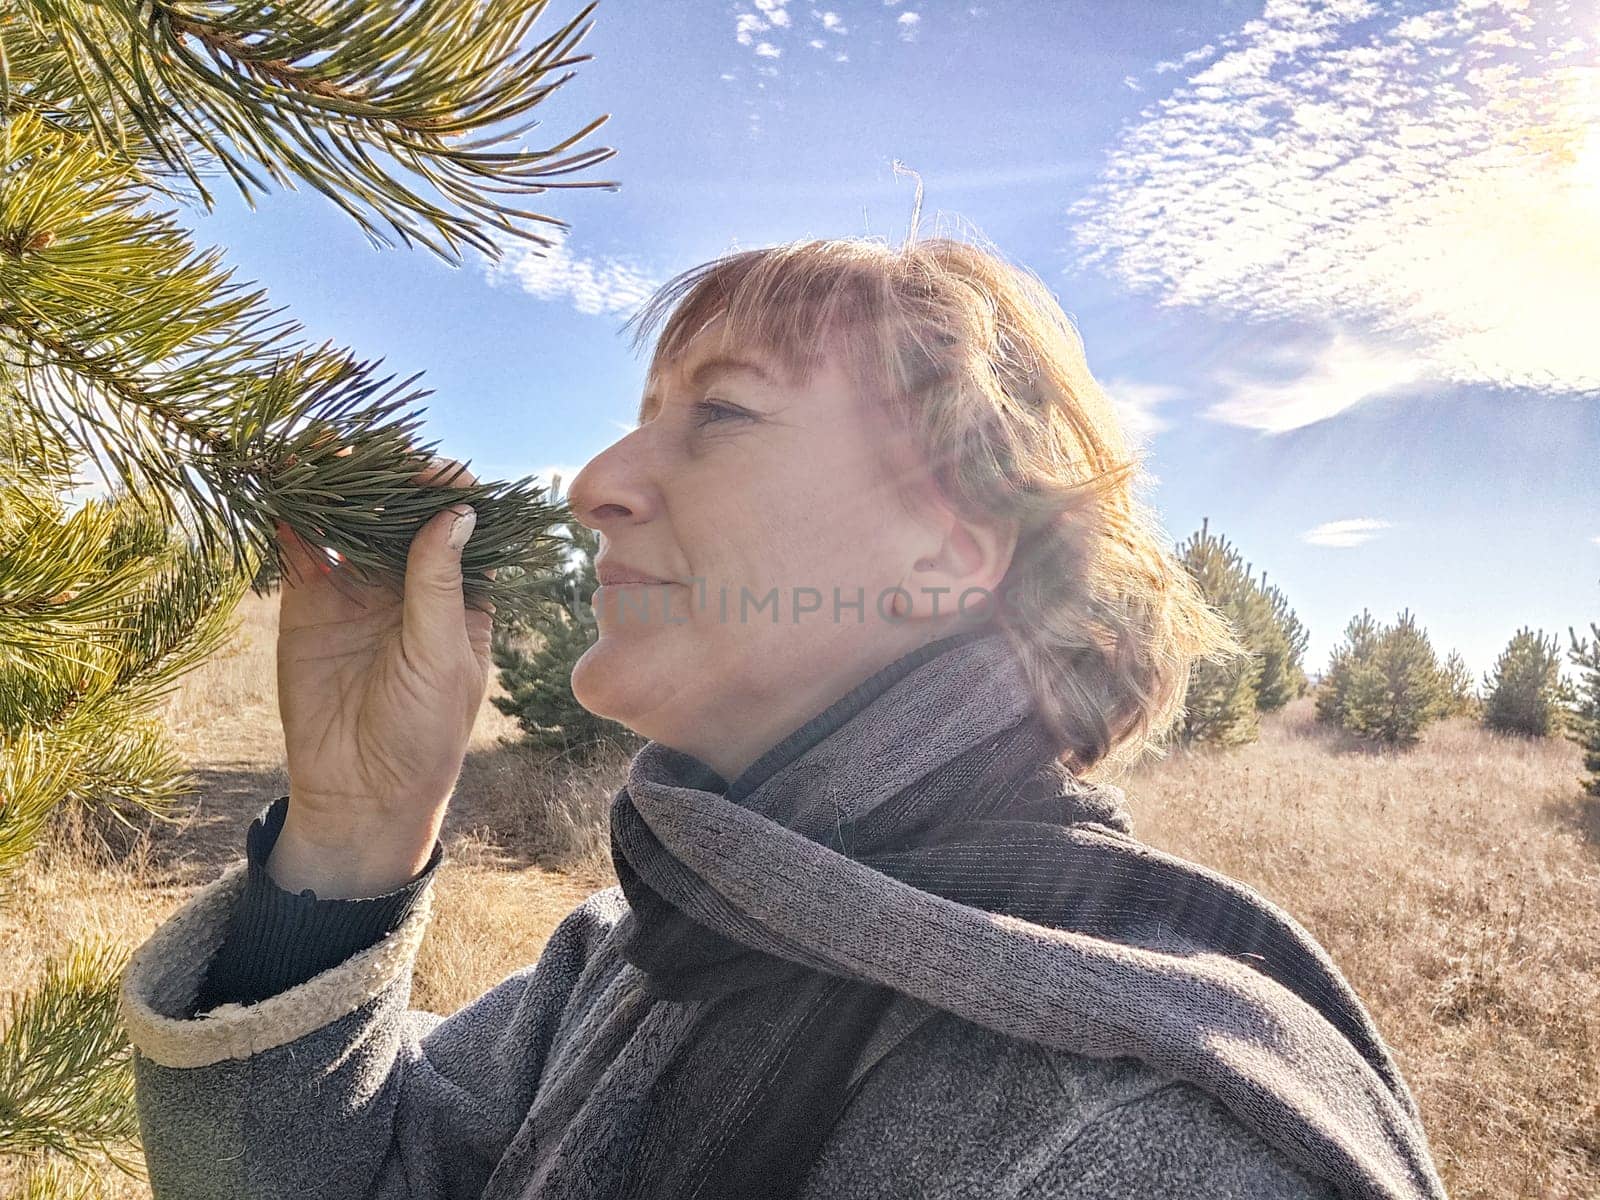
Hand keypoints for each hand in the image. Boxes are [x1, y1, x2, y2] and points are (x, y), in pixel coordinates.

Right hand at [269, 458, 492, 897]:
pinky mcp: (309, 601)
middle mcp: (410, 580)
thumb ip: (439, 585)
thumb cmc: (424, 733)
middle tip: (366, 447)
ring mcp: (358, 586)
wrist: (361, 793)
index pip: (458, 524)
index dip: (445, 491)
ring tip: (320, 452)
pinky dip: (291, 515)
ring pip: (347, 519)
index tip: (431, 469)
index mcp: (462, 592)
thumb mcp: (442, 658)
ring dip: (336, 486)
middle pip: (399, 510)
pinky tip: (284, 487)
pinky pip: (301, 546)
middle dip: (385, 476)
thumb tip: (459, 512)